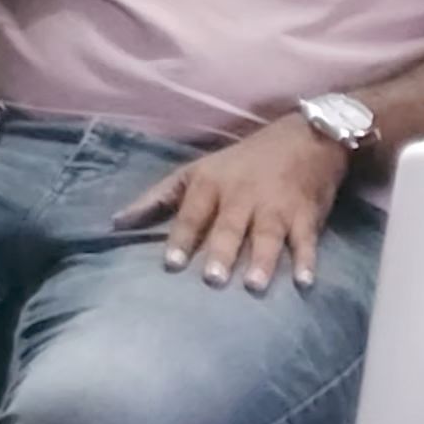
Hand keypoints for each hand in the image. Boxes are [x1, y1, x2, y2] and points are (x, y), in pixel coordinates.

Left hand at [121, 112, 352, 292]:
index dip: (182, 238)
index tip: (171, 264)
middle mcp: (241, 195)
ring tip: (254, 285)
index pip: (192, 214)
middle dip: (221, 252)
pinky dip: (307, 260)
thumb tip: (116, 222)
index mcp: (210, 184)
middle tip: (213, 280)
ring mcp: (275, 206)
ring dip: (262, 260)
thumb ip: (158, 198)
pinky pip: (306, 240)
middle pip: (229, 227)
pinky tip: (305, 282)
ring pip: (267, 235)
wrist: (303, 138)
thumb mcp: (196, 171)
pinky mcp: (306, 215)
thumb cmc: (240, 162)